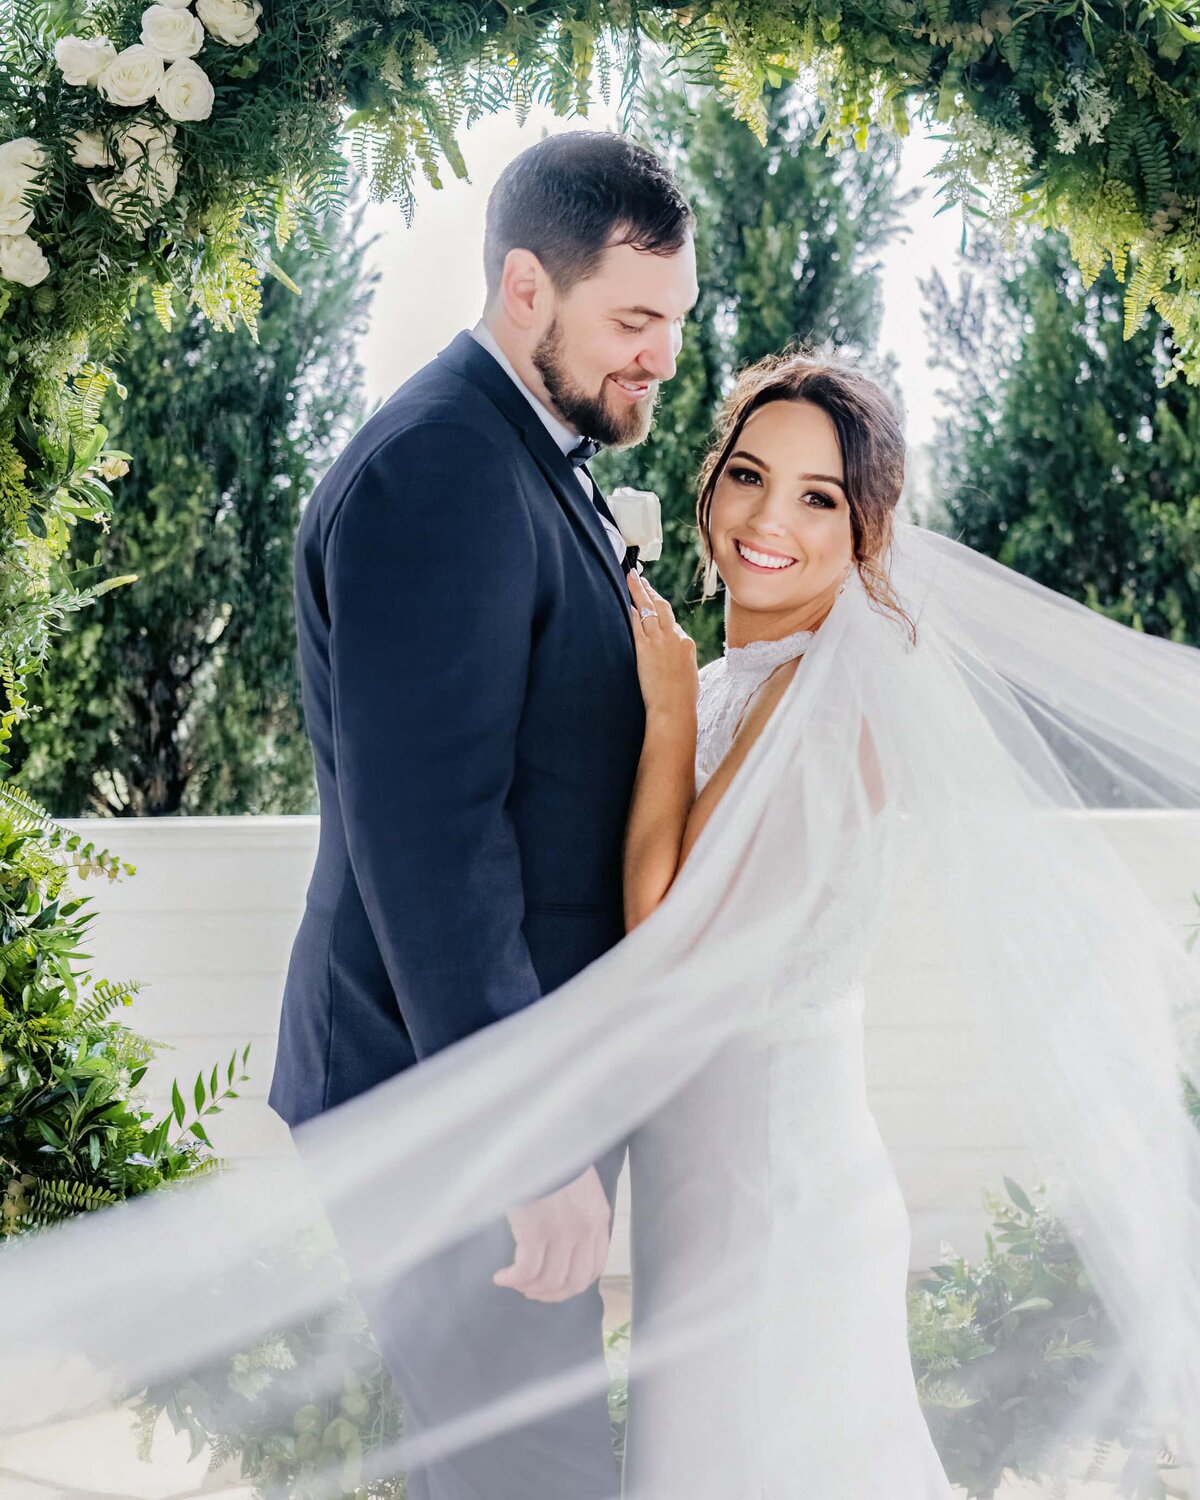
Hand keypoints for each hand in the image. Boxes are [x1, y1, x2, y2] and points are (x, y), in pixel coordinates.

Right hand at [493, 1165, 611, 1302]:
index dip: (572, 1285)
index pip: (594, 1268)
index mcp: (598, 1218)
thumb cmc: (553, 1158)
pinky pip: (526, 1271)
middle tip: (531, 1290)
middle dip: (550, 1294)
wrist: (538, 1140)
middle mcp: (585, 1230)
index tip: (554, 1286)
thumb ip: (579, 1214)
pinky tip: (501, 1276)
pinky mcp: (536, 1232)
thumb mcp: (579, 1187)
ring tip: (513, 1282)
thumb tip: (563, 1246)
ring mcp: (562, 1233)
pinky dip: (513, 1279)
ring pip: (549, 1281)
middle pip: (573, 1282)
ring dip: (529, 1288)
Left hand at [627, 572, 698, 722]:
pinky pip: (637, 624)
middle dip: (650, 590)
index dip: (660, 609)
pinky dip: (632, 610)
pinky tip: (626, 601)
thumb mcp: (688, 675)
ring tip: (631, 578)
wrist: (674, 708)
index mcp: (686, 643)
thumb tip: (676, 662)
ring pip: (649, 609)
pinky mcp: (645, 648)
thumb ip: (681, 662)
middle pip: (661, 607)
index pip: (672, 621)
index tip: (654, 600)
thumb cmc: (682, 699)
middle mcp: (674, 637)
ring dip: (639, 592)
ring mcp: (659, 641)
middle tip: (640, 577)